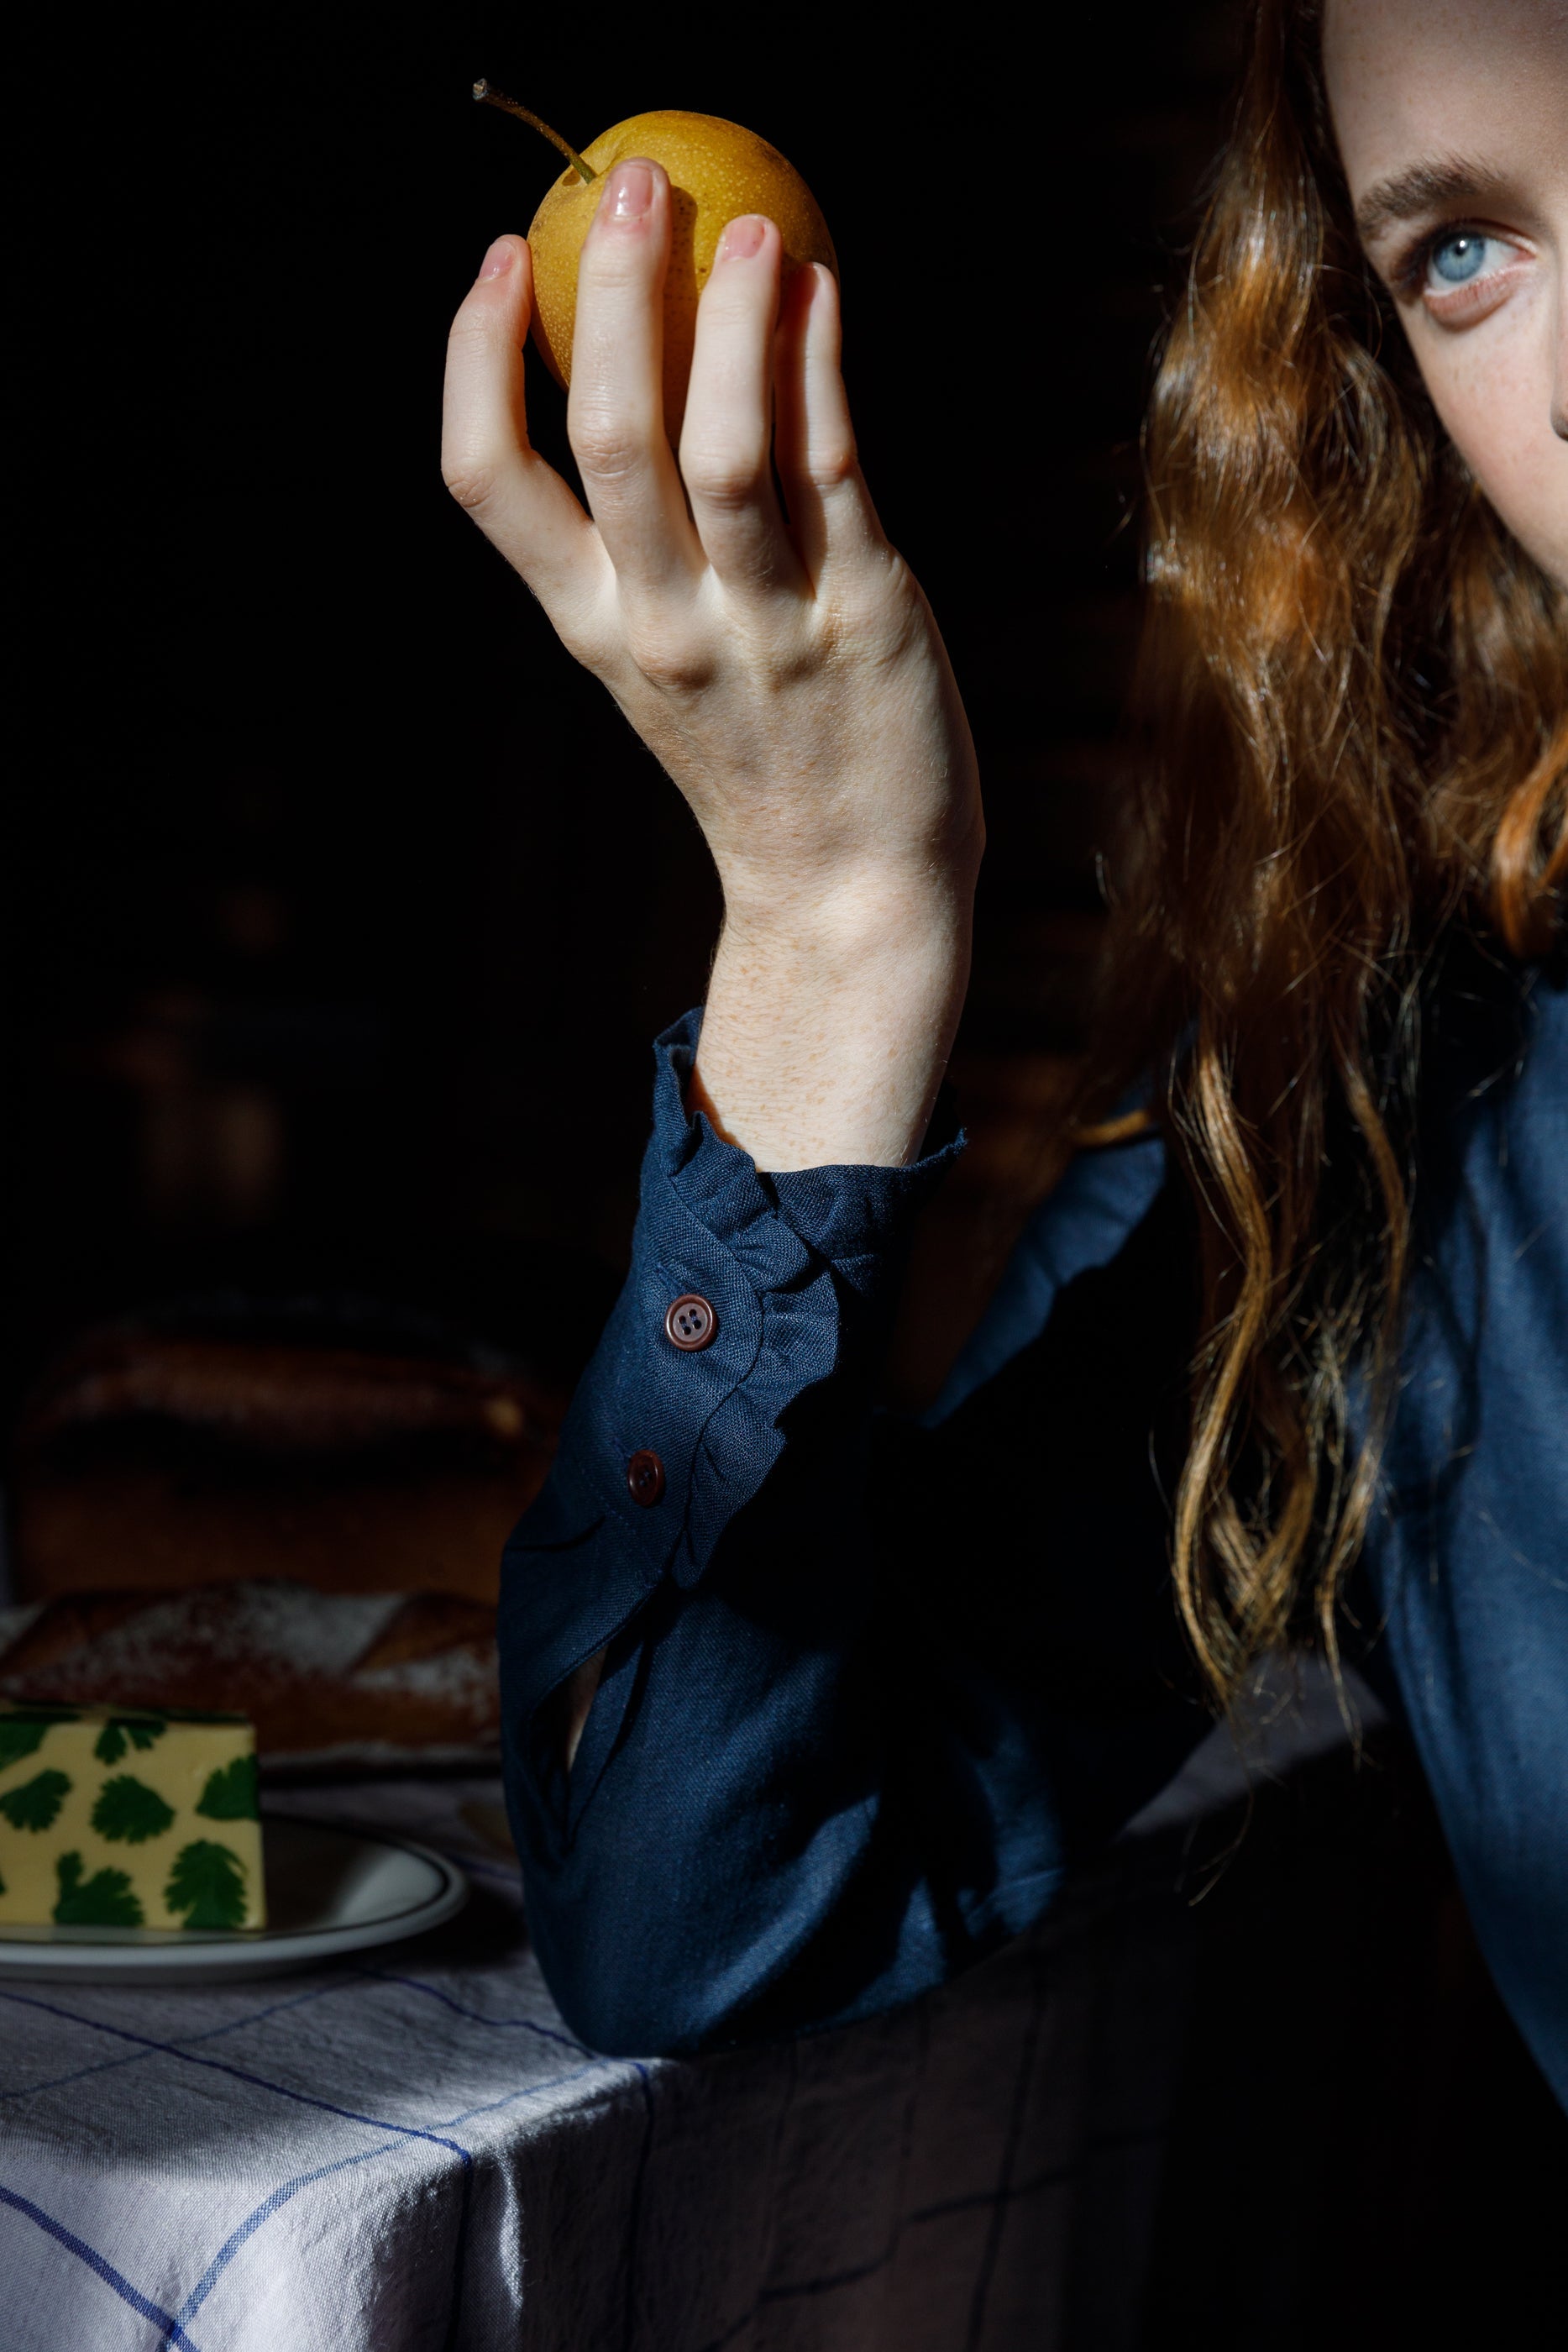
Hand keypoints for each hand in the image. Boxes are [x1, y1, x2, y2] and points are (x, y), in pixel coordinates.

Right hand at [441, 162, 981, 1165]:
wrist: (850, 887)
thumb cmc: (761, 755)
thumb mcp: (663, 661)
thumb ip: (642, 547)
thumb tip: (646, 374)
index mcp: (591, 629)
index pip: (489, 483)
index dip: (478, 360)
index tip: (503, 260)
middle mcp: (663, 626)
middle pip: (608, 438)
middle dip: (610, 298)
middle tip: (625, 182)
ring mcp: (768, 626)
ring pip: (724, 447)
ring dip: (728, 318)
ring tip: (746, 223)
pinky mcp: (869, 616)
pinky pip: (835, 469)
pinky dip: (820, 369)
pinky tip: (821, 293)